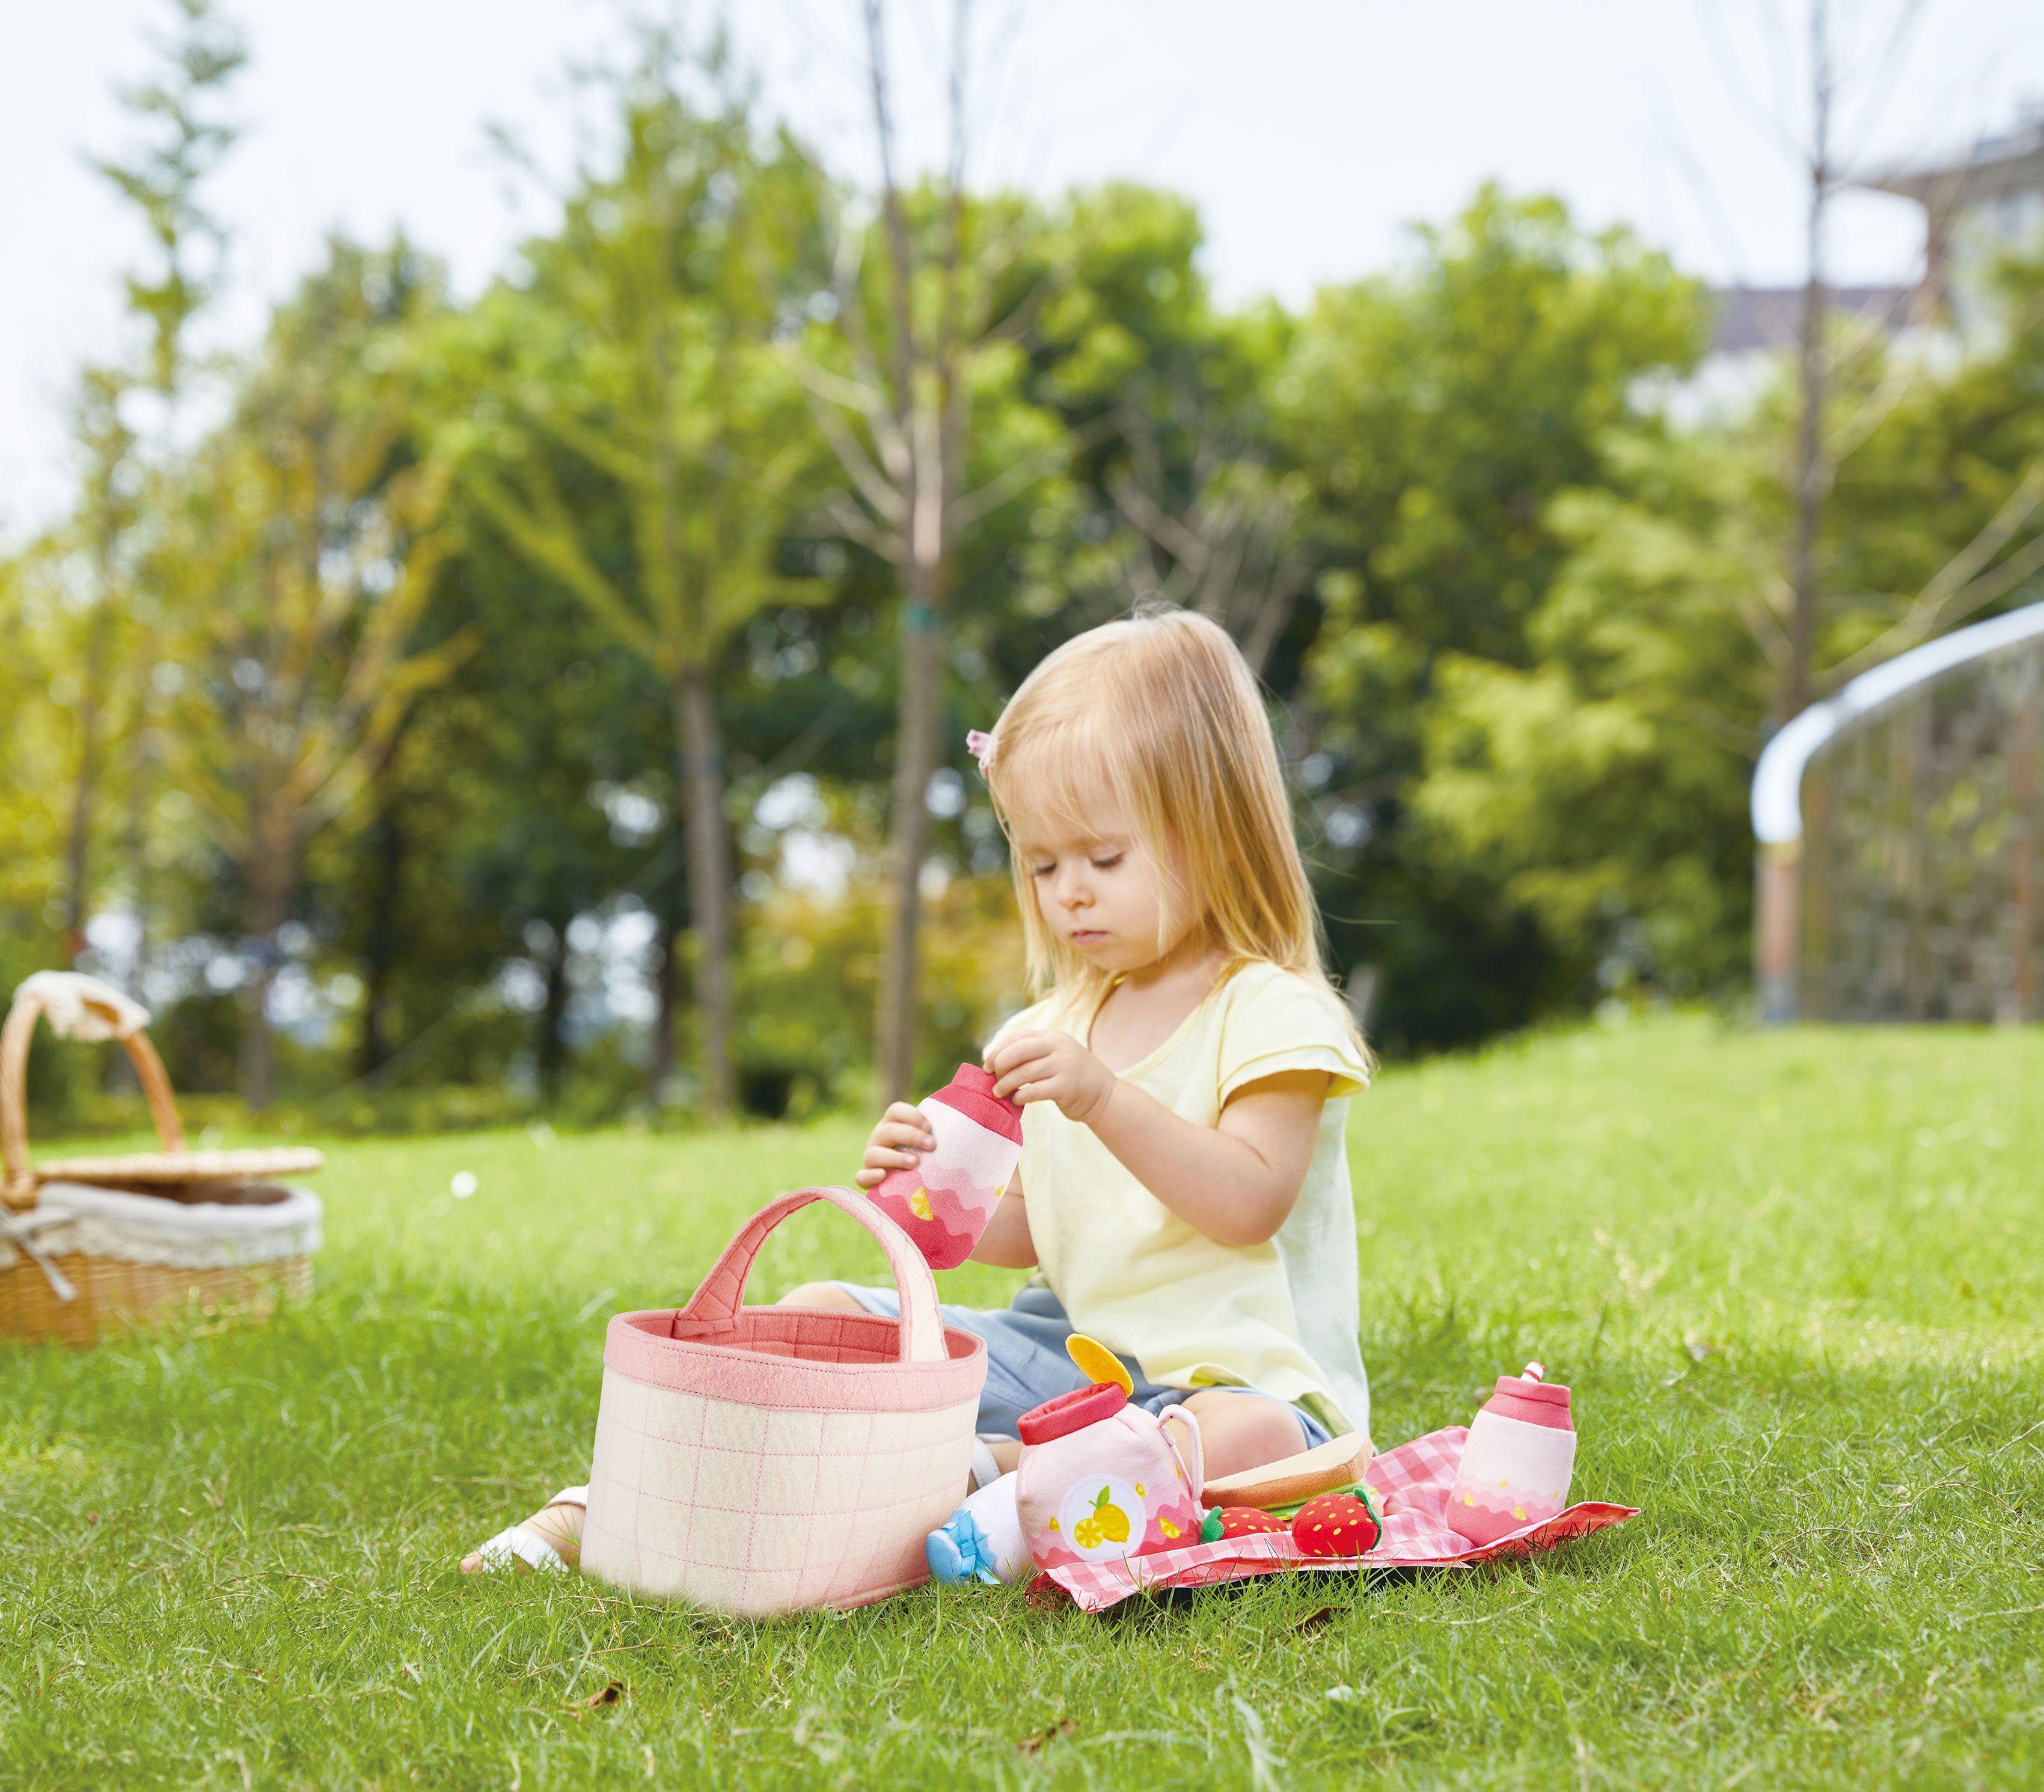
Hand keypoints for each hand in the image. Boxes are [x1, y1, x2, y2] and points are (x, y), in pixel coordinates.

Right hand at [854, 1101, 934, 1189]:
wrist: (906, 1184)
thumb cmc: (924, 1157)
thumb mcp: (928, 1142)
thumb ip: (938, 1132)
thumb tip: (969, 1117)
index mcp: (892, 1124)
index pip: (895, 1110)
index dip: (911, 1115)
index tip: (930, 1126)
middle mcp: (879, 1138)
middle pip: (887, 1130)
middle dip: (910, 1136)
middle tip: (932, 1145)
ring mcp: (870, 1158)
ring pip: (873, 1154)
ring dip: (894, 1157)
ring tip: (914, 1163)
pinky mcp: (866, 1178)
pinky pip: (860, 1176)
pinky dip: (870, 1175)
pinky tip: (883, 1176)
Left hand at [985, 1030, 1116, 1123]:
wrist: (1104, 1096)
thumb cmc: (1071, 1078)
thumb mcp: (1055, 1056)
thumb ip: (1032, 1054)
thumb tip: (994, 1062)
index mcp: (1053, 1037)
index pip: (1018, 1037)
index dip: (998, 1050)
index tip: (987, 1065)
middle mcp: (1059, 1047)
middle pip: (1018, 1051)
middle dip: (1000, 1065)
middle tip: (992, 1078)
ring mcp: (1065, 1065)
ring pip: (1024, 1072)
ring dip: (1006, 1084)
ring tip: (999, 1092)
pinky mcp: (1067, 1086)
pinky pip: (1035, 1090)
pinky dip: (1021, 1096)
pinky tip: (1017, 1100)